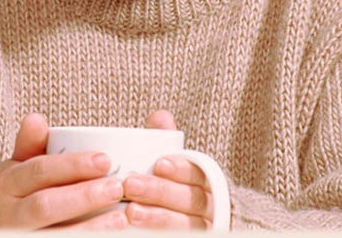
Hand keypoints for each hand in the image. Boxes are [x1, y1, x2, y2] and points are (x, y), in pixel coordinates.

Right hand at [0, 113, 126, 229]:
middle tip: (117, 188)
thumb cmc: (18, 196)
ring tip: (120, 219)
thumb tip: (36, 118)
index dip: (72, 165)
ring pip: (53, 234)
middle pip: (44, 205)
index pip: (39, 170)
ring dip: (89, 228)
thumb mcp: (17, 169)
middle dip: (82, 196)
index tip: (105, 160)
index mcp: (6, 183)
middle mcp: (7, 213)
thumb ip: (29, 145)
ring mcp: (17, 236)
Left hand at [121, 109, 213, 229]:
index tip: (158, 164)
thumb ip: (165, 139)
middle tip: (130, 185)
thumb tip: (161, 116)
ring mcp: (205, 228)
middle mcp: (211, 207)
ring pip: (189, 226)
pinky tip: (139, 232)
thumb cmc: (172, 183)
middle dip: (161, 192)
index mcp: (207, 181)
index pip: (198, 174)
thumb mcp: (170, 160)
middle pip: (191, 201)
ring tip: (131, 212)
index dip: (181, 169)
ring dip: (159, 218)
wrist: (185, 218)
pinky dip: (162, 235)